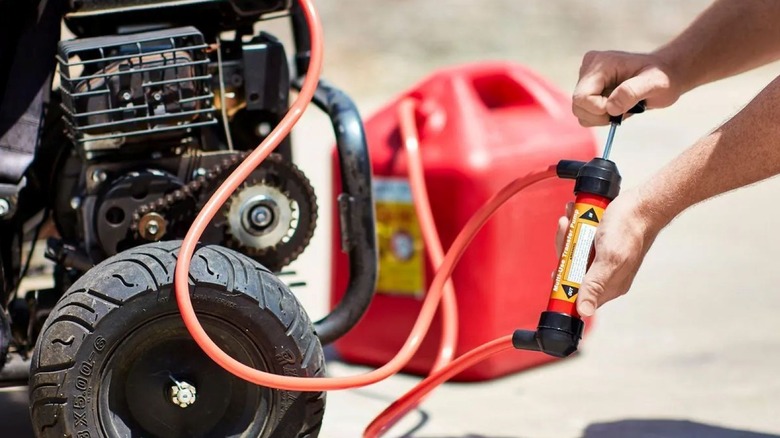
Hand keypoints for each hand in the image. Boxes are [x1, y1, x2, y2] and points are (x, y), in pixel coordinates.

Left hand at [554, 189, 663, 315]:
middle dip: (564, 250)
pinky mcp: (598, 244)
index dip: (563, 283)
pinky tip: (573, 216)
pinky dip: (574, 228)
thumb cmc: (628, 229)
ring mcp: (601, 258)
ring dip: (568, 235)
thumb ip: (595, 284)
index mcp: (610, 286)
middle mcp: (605, 275)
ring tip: (569, 219)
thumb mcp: (610, 259)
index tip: (555, 269)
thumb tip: (584, 312)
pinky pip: (579, 240)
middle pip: (572, 272)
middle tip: (566, 230)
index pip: (578, 295)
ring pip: (573, 253)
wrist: (642, 204)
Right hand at [573, 50, 683, 125]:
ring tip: (623, 107)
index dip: (599, 109)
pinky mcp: (590, 89)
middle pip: (578, 105)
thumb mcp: (655, 83)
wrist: (666, 76)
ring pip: (580, 112)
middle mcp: (588, 69)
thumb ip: (632, 92)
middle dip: (600, 115)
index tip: (621, 108)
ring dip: (601, 118)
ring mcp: (587, 79)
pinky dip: (601, 117)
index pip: (583, 97)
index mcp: (600, 63)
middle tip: (623, 110)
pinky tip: (618, 107)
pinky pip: (585, 113)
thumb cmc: (663, 77)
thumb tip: (611, 107)